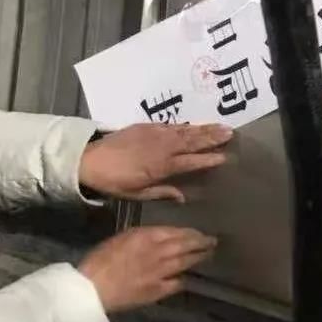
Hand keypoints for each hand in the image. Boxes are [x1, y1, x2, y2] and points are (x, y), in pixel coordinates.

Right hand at [78, 226, 216, 312]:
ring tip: (208, 255)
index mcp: (148, 236)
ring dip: (199, 258)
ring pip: (186, 262)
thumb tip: (160, 237)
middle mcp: (160, 251)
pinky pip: (176, 283)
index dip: (191, 233)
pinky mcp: (158, 290)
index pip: (177, 232)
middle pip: (186, 245)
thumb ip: (143, 235)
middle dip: (202, 243)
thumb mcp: (123, 237)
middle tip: (213, 242)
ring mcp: (161, 272)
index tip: (199, 233)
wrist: (95, 286)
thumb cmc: (102, 259)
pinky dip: (182, 279)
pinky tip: (186, 278)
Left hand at [79, 124, 231, 202]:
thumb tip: (183, 196)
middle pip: (192, 141)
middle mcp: (163, 147)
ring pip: (185, 131)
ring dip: (203, 129)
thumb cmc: (114, 182)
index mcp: (162, 166)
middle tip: (231, 134)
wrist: (91, 160)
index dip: (208, 160)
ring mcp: (155, 134)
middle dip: (212, 137)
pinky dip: (185, 125)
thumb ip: (162, 192)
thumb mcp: (138, 193)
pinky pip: (171, 125)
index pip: (191, 162)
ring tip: (221, 126)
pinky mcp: (147, 126)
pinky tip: (195, 125)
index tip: (225, 157)